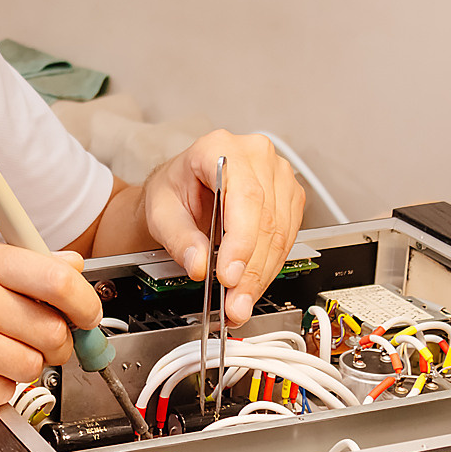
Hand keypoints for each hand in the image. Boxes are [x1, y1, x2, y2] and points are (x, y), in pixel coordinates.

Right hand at [0, 238, 102, 409]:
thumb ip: (16, 264)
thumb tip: (71, 266)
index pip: (56, 279)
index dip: (85, 303)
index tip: (88, 315)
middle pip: (52, 330)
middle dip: (55, 344)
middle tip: (38, 342)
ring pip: (32, 367)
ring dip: (22, 369)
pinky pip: (3, 394)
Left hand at [142, 131, 306, 326]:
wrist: (183, 186)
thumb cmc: (174, 189)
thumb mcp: (161, 211)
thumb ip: (179, 238)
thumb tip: (199, 265)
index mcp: (221, 148)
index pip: (245, 197)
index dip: (241, 242)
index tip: (229, 276)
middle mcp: (256, 156)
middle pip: (266, 219)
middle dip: (250, 270)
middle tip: (235, 303)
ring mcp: (278, 175)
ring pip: (281, 233)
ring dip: (261, 275)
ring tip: (240, 303)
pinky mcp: (289, 198)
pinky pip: (287, 238)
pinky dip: (269, 268)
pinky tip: (252, 286)